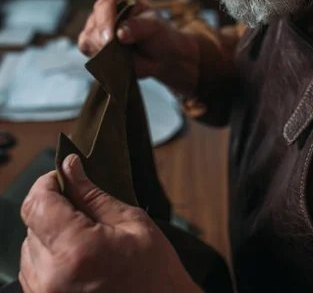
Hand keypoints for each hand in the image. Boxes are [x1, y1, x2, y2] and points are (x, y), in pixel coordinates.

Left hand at [20, 154, 201, 292]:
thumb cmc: (155, 272)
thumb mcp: (131, 222)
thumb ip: (93, 194)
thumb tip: (70, 166)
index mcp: (75, 249)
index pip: (37, 203)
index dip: (48, 182)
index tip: (64, 175)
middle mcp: (52, 276)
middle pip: (32, 223)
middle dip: (54, 207)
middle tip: (84, 206)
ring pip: (29, 246)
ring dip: (49, 233)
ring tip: (83, 235)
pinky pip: (33, 270)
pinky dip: (49, 256)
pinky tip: (77, 255)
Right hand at [78, 0, 198, 89]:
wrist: (161, 56)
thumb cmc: (159, 34)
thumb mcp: (154, 26)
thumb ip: (138, 27)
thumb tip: (120, 34)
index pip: (107, 3)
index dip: (106, 20)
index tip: (110, 38)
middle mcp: (105, 11)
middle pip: (94, 23)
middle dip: (103, 40)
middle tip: (116, 52)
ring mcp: (97, 29)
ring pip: (88, 38)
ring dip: (102, 51)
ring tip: (121, 57)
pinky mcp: (94, 45)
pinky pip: (87, 51)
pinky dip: (98, 58)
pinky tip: (112, 61)